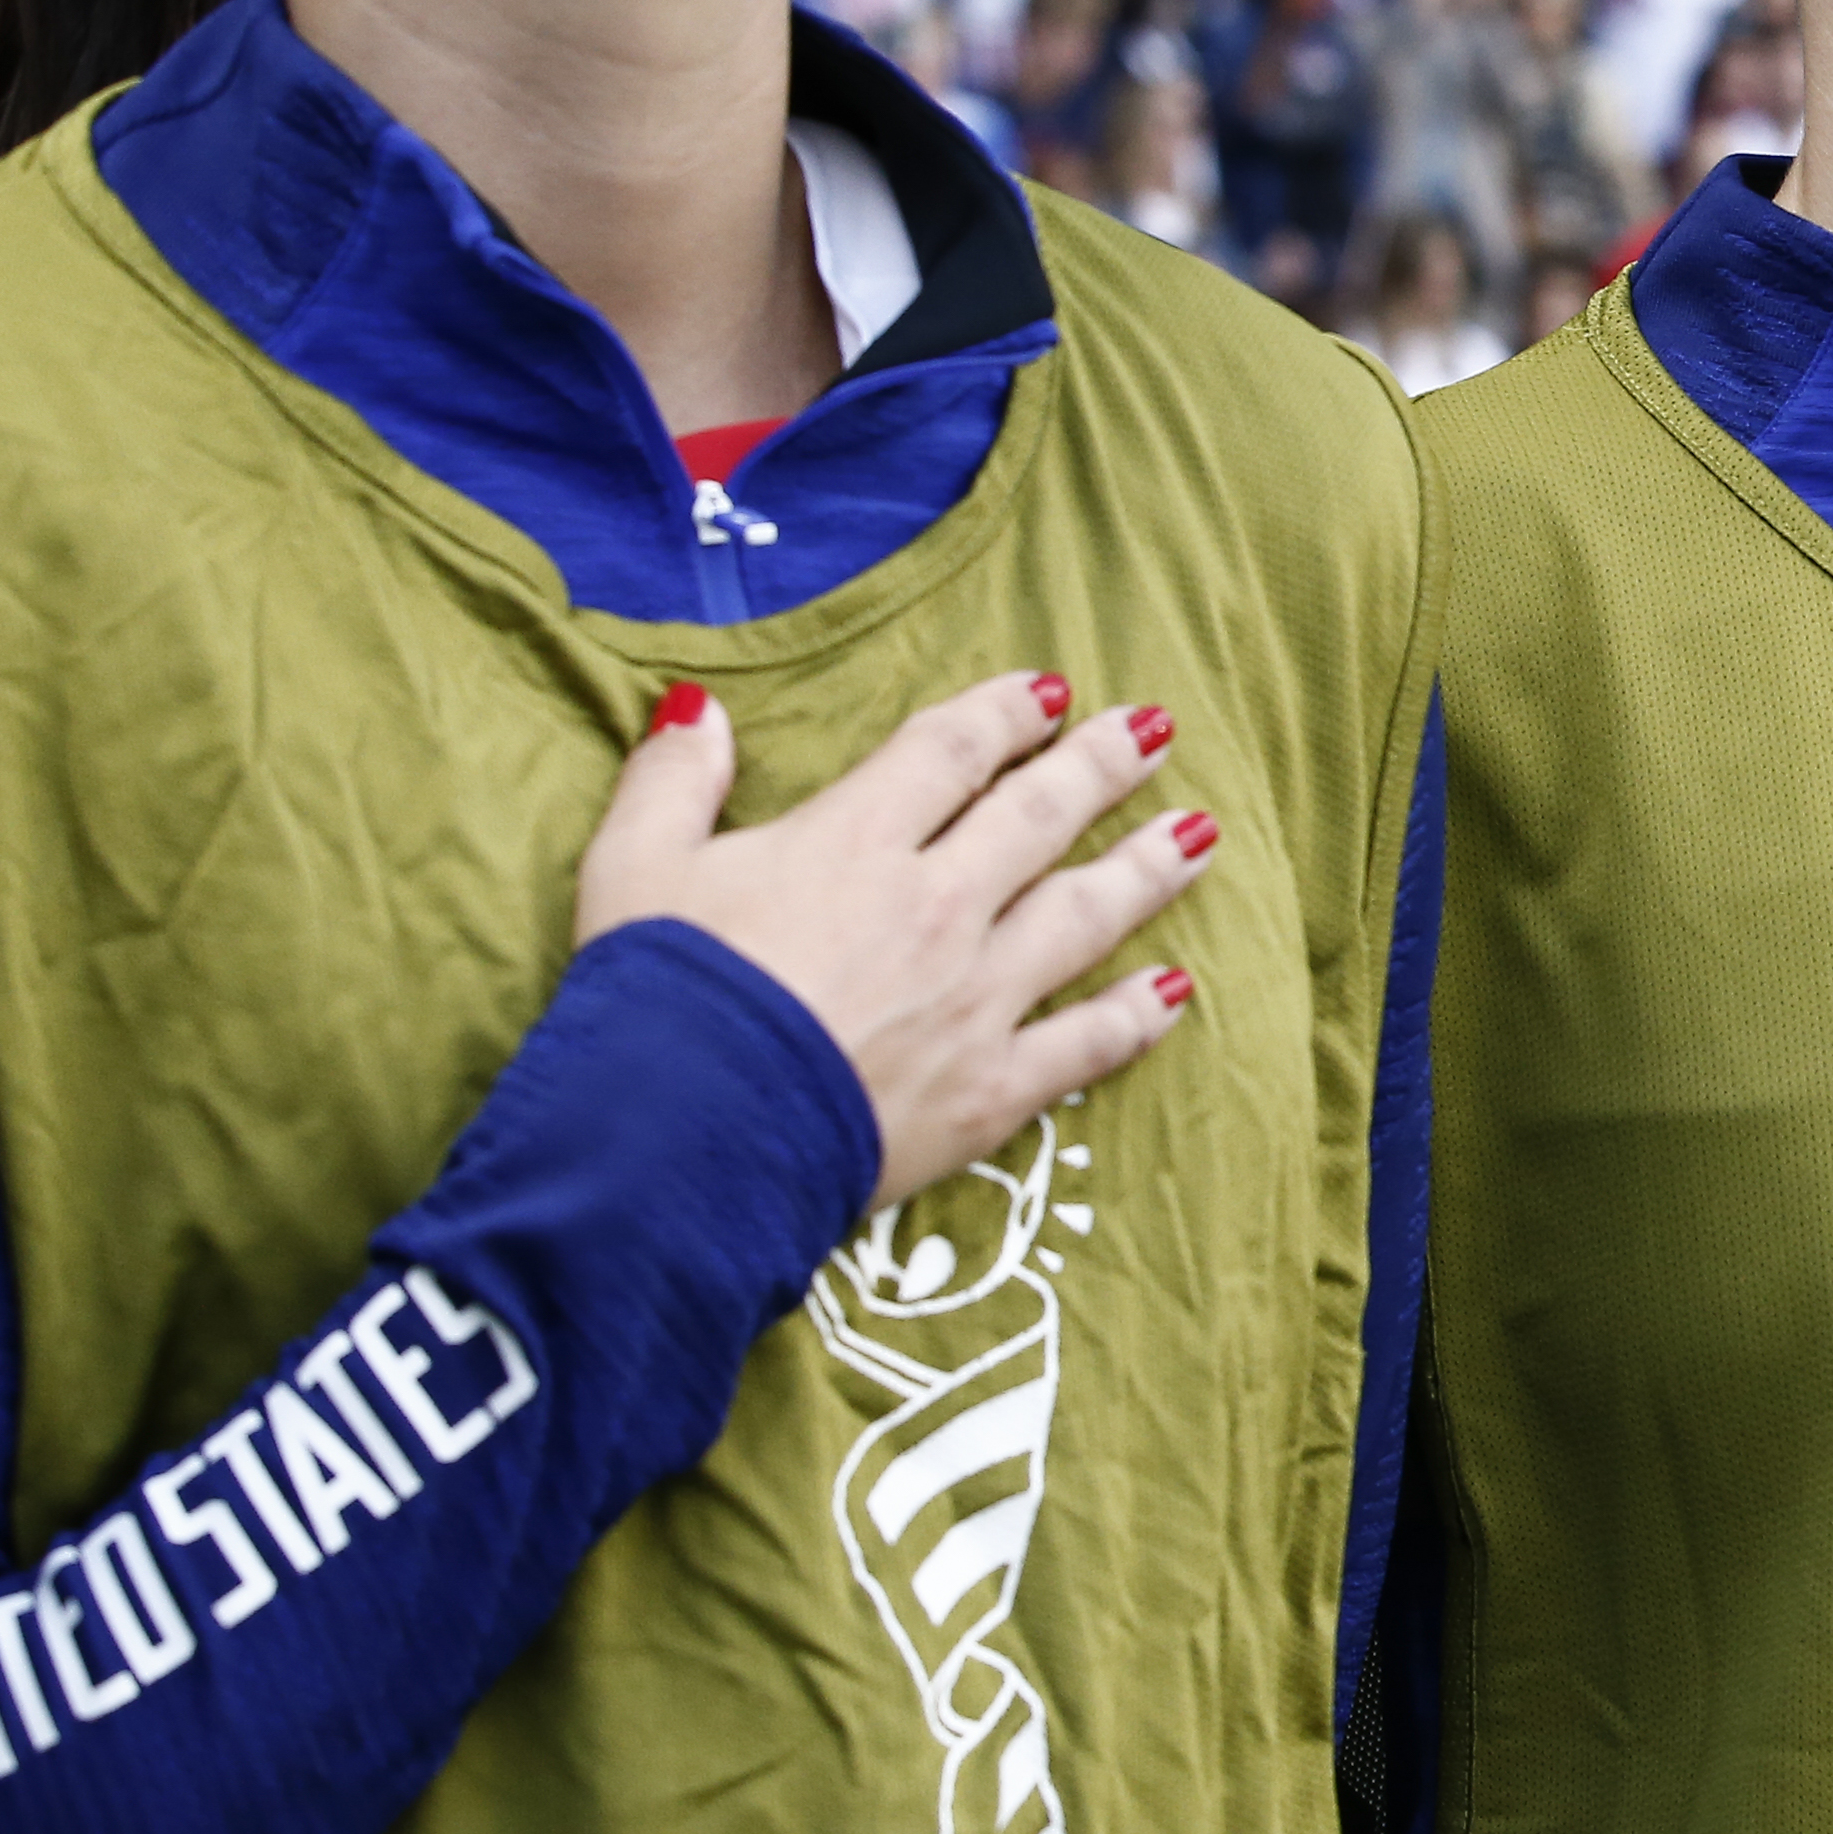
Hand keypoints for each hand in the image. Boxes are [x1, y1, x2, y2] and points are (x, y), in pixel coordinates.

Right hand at [578, 672, 1219, 1210]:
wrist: (673, 1140)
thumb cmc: (653, 997)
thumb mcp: (632, 867)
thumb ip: (672, 779)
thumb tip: (701, 708)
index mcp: (854, 843)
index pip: (951, 752)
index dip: (1004, 713)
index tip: (1049, 692)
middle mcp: (936, 907)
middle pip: (1040, 817)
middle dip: (1101, 767)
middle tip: (1154, 733)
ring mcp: (975, 999)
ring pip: (1085, 915)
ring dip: (1147, 869)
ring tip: (1200, 834)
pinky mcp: (989, 1089)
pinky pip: (1086, 1043)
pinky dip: (1137, 1015)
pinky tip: (1176, 991)